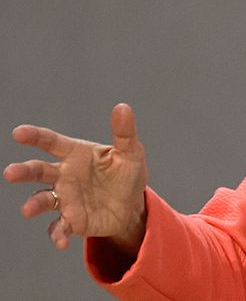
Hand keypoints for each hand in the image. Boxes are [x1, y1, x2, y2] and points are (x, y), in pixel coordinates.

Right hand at [4, 103, 148, 252]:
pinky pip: (58, 227)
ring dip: (33, 204)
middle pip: (38, 170)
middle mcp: (64, 175)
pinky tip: (62, 241)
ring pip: (41, 199)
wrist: (132, 205)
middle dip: (23, 171)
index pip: (52, 142)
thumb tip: (122, 107)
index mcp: (76, 154)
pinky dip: (57, 234)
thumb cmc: (127, 174)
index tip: (18, 132)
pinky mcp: (70, 220)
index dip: (35, 136)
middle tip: (10, 173)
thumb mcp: (131, 152)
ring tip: (28, 209)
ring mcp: (64, 198)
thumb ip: (123, 132)